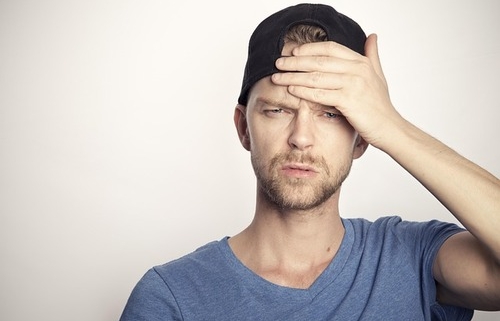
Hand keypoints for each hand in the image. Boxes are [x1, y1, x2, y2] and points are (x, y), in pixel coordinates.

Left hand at [271, 34, 403, 148]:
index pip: (330, 48)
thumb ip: (372, 56)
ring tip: (277, 77)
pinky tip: (291, 90)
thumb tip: (372, 36)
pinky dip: (303, 91)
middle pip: (318, 61)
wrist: (389, 128)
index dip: (309, 49)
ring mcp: (353, 84)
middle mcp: (357, 70)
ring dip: (293, 76)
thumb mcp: (378, 76)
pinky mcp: (348, 101)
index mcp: (361, 62)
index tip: (293, 52)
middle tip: (278, 63)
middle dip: (295, 62)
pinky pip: (320, 93)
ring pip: (315, 77)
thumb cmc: (380, 105)